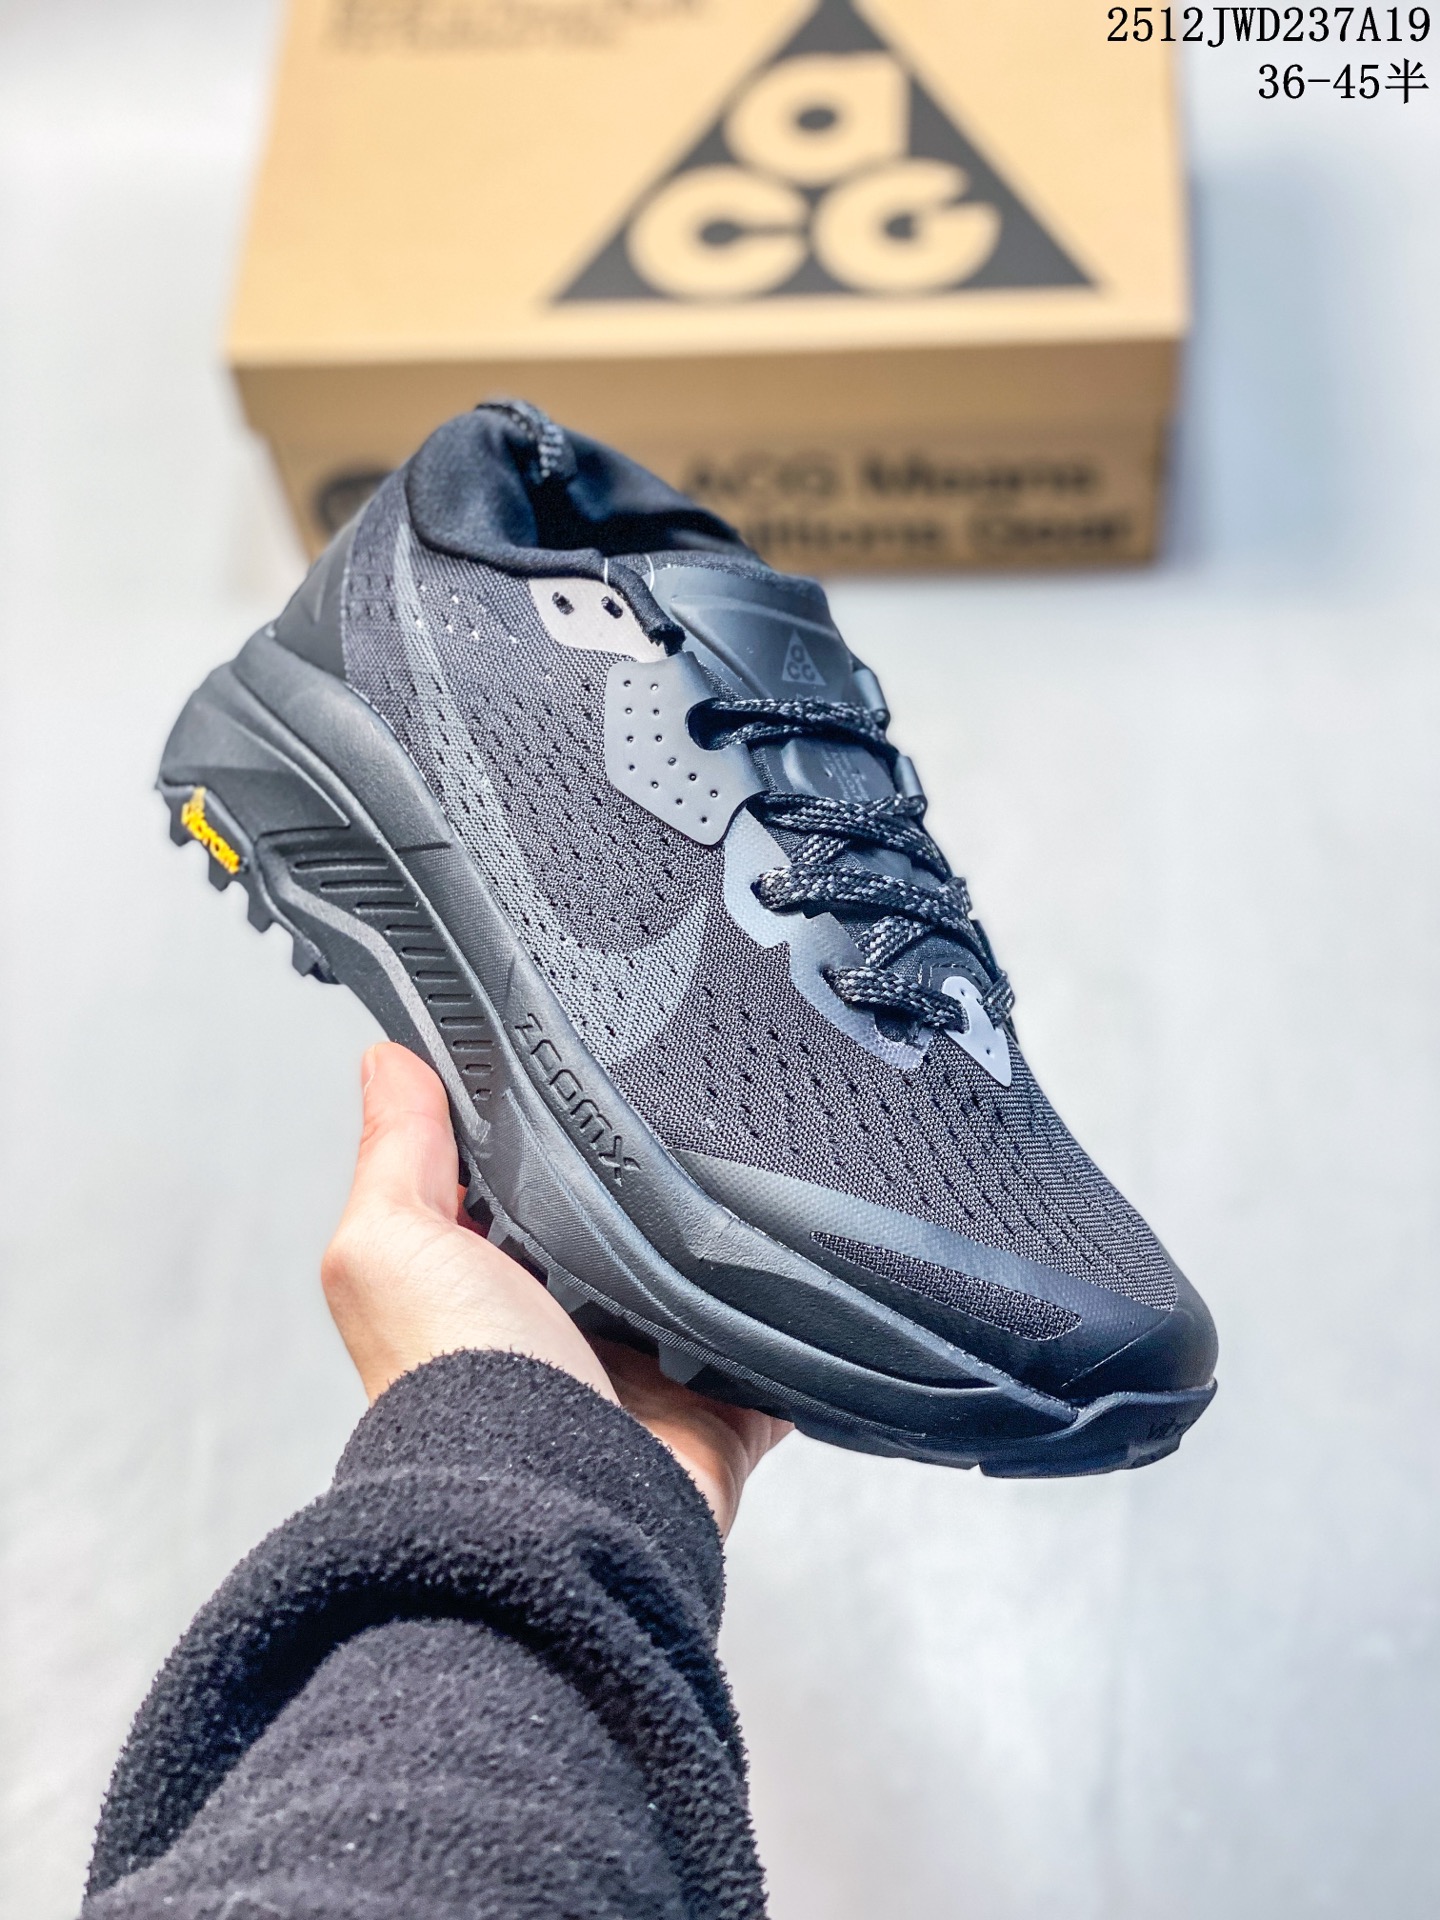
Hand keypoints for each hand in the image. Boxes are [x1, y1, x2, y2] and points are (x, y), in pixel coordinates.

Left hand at [321, 1043, 788, 1534]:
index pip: (514, 1185)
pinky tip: (805, 1267)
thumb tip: (389, 1059)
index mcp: (482, 1284)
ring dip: (721, 1246)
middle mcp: (560, 1329)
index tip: (572, 1059)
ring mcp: (643, 1374)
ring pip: (699, 1283)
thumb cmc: (453, 1381)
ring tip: (756, 1168)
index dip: (535, 1129)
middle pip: (617, 1229)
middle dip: (645, 1183)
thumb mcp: (391, 1243)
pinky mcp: (717, 1410)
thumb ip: (397, 1151)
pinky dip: (791, 1324)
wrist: (551, 1501)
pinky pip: (774, 1356)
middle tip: (686, 1103)